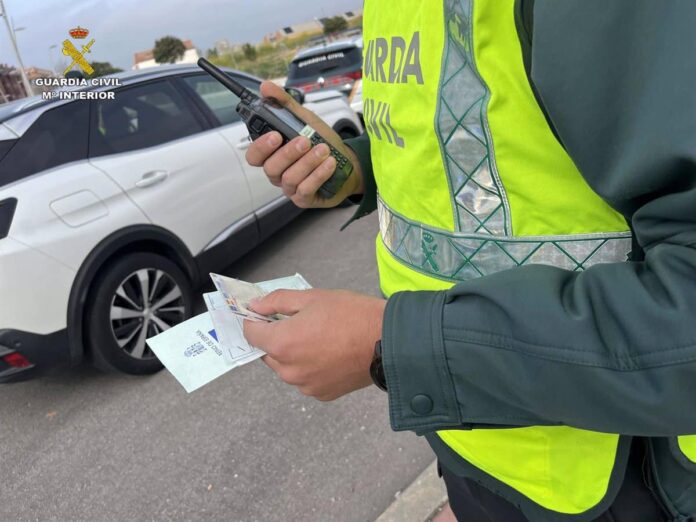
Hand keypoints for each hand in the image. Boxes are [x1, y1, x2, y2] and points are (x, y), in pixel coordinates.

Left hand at [243, 289, 385, 400]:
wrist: (388, 342)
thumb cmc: (351, 315)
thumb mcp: (312, 298)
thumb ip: (277, 301)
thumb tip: (255, 306)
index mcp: (282, 344)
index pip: (251, 334)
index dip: (255, 321)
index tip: (265, 314)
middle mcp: (288, 370)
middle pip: (268, 353)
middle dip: (277, 337)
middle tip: (301, 323)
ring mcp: (304, 385)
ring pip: (286, 368)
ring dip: (293, 354)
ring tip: (319, 338)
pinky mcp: (321, 394)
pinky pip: (305, 379)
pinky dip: (310, 367)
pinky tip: (329, 353)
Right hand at [245, 81, 363, 208]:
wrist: (348, 162)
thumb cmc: (322, 142)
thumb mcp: (305, 120)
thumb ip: (284, 104)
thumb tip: (265, 87)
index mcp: (272, 155)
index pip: (254, 156)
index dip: (261, 147)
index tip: (276, 135)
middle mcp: (278, 173)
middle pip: (271, 168)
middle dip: (289, 153)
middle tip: (306, 141)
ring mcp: (290, 188)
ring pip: (289, 178)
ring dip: (308, 163)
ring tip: (324, 150)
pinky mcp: (304, 199)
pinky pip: (305, 189)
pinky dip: (318, 175)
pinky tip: (329, 164)